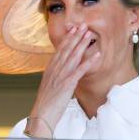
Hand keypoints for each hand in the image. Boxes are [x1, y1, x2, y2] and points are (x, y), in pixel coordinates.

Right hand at [26, 24, 100, 138]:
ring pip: (72, 56)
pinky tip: (96, 55)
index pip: (59, 50)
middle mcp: (54, 70)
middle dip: (75, 36)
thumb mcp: (49, 86)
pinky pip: (79, 71)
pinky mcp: (67, 84)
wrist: (41, 114)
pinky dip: (88, 62)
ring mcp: (60, 76)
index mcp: (50, 70)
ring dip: (82, 44)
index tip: (73, 29)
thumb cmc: (46, 103)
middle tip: (83, 25)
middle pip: (66, 50)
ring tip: (89, 34)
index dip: (67, 38)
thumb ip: (55, 76)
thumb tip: (61, 71)